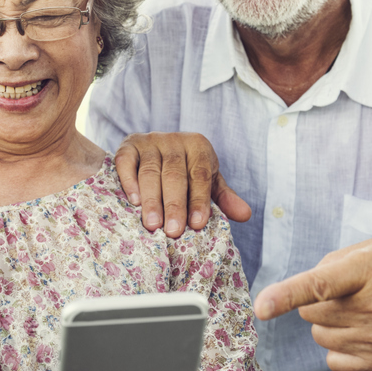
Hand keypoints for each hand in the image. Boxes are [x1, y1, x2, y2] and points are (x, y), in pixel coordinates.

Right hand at [113, 132, 250, 237]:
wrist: (155, 148)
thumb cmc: (185, 170)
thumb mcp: (207, 181)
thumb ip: (223, 198)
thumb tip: (245, 215)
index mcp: (198, 146)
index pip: (200, 174)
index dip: (199, 199)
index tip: (197, 224)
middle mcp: (174, 140)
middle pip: (174, 173)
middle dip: (174, 204)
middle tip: (173, 231)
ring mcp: (149, 141)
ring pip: (150, 171)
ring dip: (152, 199)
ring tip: (153, 224)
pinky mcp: (128, 145)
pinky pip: (126, 162)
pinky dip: (129, 181)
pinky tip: (134, 201)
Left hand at [253, 238, 371, 370]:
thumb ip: (342, 261)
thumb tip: (307, 287)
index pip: (321, 285)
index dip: (286, 295)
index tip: (260, 308)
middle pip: (311, 313)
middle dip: (320, 302)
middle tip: (353, 292)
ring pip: (320, 337)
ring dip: (330, 324)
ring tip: (367, 311)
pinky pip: (336, 361)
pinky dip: (340, 348)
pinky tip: (368, 334)